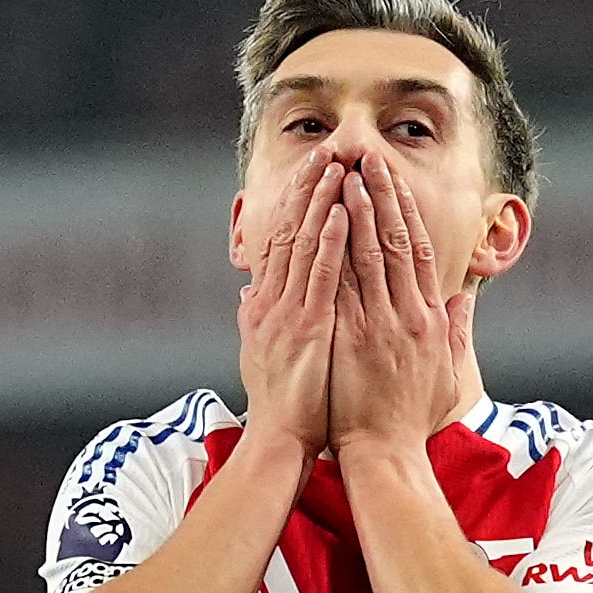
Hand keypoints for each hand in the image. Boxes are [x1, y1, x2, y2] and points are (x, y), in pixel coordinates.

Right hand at [234, 147, 351, 454]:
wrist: (280, 441)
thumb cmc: (282, 404)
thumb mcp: (261, 352)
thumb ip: (256, 318)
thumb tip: (248, 291)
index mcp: (264, 304)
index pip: (279, 240)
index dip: (295, 203)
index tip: (313, 171)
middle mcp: (270, 300)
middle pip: (289, 231)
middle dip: (309, 189)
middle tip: (328, 151)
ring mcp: (287, 312)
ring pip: (305, 244)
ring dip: (322, 202)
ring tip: (339, 167)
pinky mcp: (306, 328)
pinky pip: (321, 276)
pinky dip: (332, 241)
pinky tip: (344, 213)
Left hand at [328, 150, 468, 458]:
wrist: (386, 454)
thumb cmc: (412, 419)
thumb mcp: (448, 374)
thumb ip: (457, 334)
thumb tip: (464, 300)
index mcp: (431, 320)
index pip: (420, 252)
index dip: (406, 212)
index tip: (392, 181)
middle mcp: (409, 315)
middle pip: (397, 242)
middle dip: (382, 197)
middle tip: (368, 160)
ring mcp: (381, 325)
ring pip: (370, 256)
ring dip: (358, 212)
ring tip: (347, 176)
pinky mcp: (353, 338)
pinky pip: (345, 283)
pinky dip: (338, 250)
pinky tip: (328, 220)